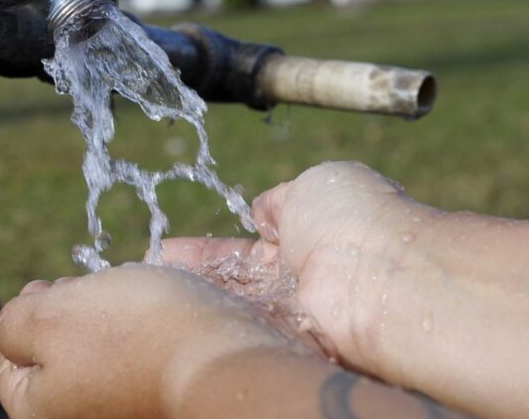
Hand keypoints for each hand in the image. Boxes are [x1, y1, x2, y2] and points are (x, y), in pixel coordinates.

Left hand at [0, 264, 307, 418]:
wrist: (226, 361)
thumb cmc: (133, 335)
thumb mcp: (49, 315)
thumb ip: (13, 321)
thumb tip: (16, 325)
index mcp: (39, 412)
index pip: (8, 365)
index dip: (25, 315)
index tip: (49, 286)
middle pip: (57, 360)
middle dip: (69, 314)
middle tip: (91, 289)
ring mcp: (123, 412)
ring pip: (100, 356)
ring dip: (109, 321)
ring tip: (131, 297)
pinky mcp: (161, 401)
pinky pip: (140, 362)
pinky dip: (144, 335)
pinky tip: (160, 315)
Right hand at [162, 161, 435, 373]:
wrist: (383, 279)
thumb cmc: (357, 219)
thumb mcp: (314, 184)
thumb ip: (281, 199)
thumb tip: (263, 209)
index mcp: (308, 235)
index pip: (245, 248)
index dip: (206, 250)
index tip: (168, 249)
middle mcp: (298, 281)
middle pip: (232, 282)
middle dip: (190, 278)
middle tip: (147, 274)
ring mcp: (291, 315)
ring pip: (231, 307)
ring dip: (191, 299)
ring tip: (144, 293)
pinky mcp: (286, 344)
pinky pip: (238, 332)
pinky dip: (205, 322)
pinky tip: (167, 316)